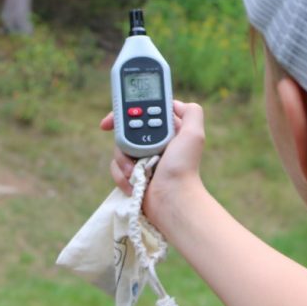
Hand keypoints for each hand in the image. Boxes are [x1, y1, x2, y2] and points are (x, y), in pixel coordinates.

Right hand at [99, 100, 205, 228]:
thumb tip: (174, 104)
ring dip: (123, 161)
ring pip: (119, 149)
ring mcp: (142, 160)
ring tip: (136, 172)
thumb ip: (191, 113)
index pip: (143, 113)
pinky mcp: (133, 175)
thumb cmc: (182, 168)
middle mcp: (155, 144)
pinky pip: (116, 168)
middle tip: (126, 149)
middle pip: (126, 131)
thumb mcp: (194, 135)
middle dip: (123, 141)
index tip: (112, 119)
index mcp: (168, 132)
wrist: (171, 201)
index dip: (126, 112)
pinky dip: (122, 176)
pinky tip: (134, 184)